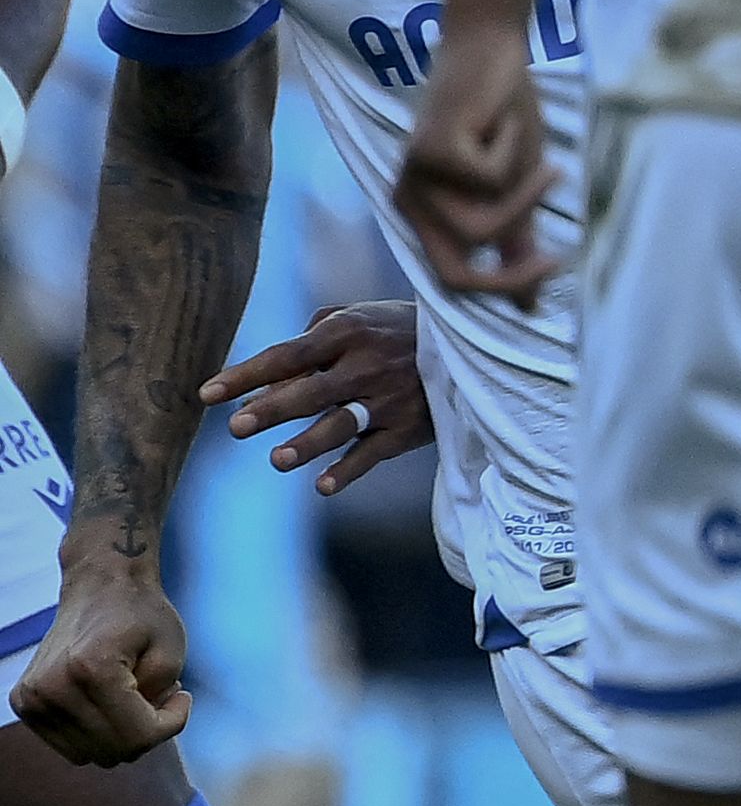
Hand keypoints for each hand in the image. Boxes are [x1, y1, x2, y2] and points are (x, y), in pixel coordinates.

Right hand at [7, 565, 192, 766]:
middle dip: (147, 730)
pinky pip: (71, 745)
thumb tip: (136, 738)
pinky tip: (110, 701)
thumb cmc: (141, 616)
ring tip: (134, 695)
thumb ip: (160, 701)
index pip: (139, 737)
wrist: (98, 588)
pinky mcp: (23, 704)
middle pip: (114, 752)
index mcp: (89, 670)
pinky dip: (97, 732)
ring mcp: (31, 698)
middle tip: (160, 695)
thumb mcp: (171, 654)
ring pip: (92, 755)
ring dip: (122, 733)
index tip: (183, 695)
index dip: (172, 723)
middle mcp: (51, 687)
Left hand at [214, 301, 433, 494]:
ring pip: (342, 425)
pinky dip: (348, 471)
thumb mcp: (354, 319)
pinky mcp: (408, 429)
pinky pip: (373, 453)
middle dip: (273, 409)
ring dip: (308, 444)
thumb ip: (308, 344)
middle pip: (311, 391)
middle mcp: (367, 365)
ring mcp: (389, 399)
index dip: (246, 375)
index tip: (207, 394)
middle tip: (237, 428)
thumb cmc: (393, 330)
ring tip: (276, 460)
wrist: (468, 345)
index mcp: (347, 332)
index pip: (287, 355)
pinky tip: (321, 486)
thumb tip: (264, 385)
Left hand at [395, 5, 560, 292]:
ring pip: (481, 228)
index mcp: (422, 215)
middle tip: (560, 257)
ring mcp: (413, 177)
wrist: (492, 50)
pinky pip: (490, 180)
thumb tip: (528, 307)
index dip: (504, 288)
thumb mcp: (518, 189)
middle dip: (514, 271)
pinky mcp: (429, 151)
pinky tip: (505, 122)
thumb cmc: (505, 116)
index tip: (556, 266)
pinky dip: (513, 152)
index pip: (453, 281)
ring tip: (542, 160)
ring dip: (525, 196)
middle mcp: (407, 201)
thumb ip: (517, 245)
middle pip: (457, 273)